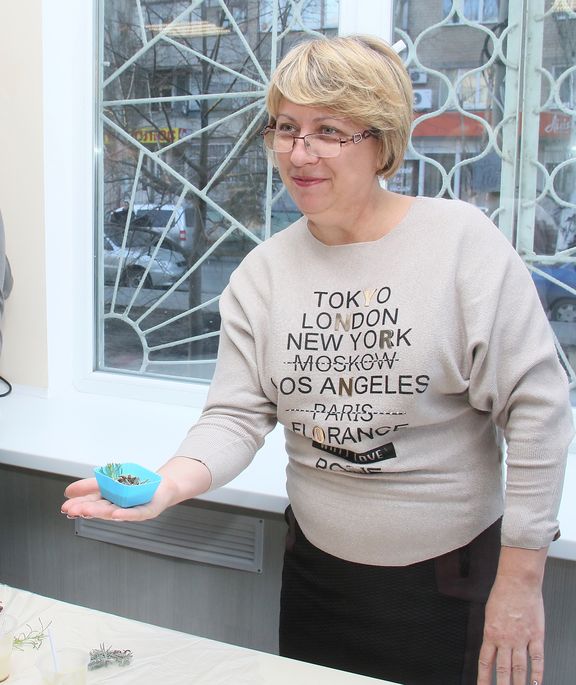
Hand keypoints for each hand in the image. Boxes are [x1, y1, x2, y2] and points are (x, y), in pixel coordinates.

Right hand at [61, 457, 211, 521]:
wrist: (161, 487)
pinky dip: (125, 513)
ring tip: (87, 510)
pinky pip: (135, 513)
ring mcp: (131, 510)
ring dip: (100, 511)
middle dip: (86, 509)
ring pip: (114, 512)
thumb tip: (68, 491)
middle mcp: (118, 508)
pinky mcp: (146, 511)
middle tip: (72, 509)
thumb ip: (90, 486)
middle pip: (100, 509)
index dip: (78, 506)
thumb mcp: (110, 481)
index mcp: (109, 501)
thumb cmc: (135, 486)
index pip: (91, 503)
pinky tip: (116, 513)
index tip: (65, 507)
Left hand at [477, 547, 546, 684]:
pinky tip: (537, 683)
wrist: (518, 582)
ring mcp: (521, 639)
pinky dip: (538, 673)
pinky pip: (537, 658)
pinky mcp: (536, 636)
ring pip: (519, 668)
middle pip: (502, 669)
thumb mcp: (489, 613)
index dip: (483, 677)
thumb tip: (491, 644)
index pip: (485, 661)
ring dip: (518, 684)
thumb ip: (491, 631)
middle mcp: (505, 639)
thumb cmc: (502, 593)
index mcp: (491, 633)